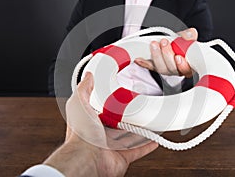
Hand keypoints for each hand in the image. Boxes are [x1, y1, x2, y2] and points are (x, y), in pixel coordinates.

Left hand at [44, 73, 158, 176]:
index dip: (111, 104)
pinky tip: (154, 138)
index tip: (121, 96)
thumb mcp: (80, 104)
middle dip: (128, 116)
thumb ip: (84, 89)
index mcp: (91, 122)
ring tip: (150, 120)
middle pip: (119, 123)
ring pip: (130, 136)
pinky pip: (138, 150)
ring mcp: (112, 146)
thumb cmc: (81, 134)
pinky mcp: (122, 156)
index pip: (103, 110)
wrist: (87, 159)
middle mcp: (101, 135)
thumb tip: (88, 76)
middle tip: (140, 107)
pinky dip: (147, 145)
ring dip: (140, 129)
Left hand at [134, 28, 197, 77]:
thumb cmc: (182, 44)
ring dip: (156, 55)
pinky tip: (139, 59)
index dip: (182, 65)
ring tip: (154, 44)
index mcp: (188, 66)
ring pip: (161, 68)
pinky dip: (144, 63)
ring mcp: (166, 69)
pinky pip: (150, 67)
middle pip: (172, 69)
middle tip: (164, 42)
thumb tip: (190, 33)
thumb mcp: (187, 38)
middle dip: (167, 55)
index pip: (187, 70)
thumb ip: (189, 36)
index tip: (178, 57)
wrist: (173, 43)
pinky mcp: (156, 67)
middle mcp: (177, 70)